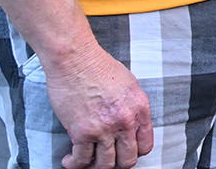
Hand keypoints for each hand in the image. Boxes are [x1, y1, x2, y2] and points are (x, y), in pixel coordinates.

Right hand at [40, 43, 152, 168]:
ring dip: (94, 166)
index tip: (124, 152)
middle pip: (127, 160)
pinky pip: (81, 160)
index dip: (134, 153)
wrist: (75, 59)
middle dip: (117, 164)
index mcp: (140, 108)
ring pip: (105, 165)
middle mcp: (125, 121)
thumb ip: (132, 108)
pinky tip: (69, 159)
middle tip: (106, 160)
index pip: (146, 145)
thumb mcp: (129, 85)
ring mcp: (104, 128)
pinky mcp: (82, 132)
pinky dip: (74, 164)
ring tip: (85, 162)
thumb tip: (129, 127)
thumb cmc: (98, 67)